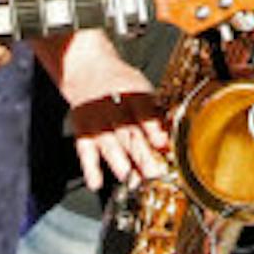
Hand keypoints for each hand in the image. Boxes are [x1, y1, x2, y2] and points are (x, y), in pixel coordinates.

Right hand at [50, 35, 168, 191]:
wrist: (88, 70)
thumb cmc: (122, 84)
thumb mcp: (144, 91)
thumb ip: (157, 115)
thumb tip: (169, 140)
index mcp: (134, 96)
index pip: (144, 113)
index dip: (154, 129)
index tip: (163, 145)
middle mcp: (114, 109)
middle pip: (129, 135)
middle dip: (143, 156)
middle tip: (155, 174)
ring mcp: (97, 123)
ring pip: (110, 147)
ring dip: (122, 166)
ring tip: (134, 182)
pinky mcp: (83, 134)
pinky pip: (85, 153)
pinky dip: (90, 169)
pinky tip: (97, 183)